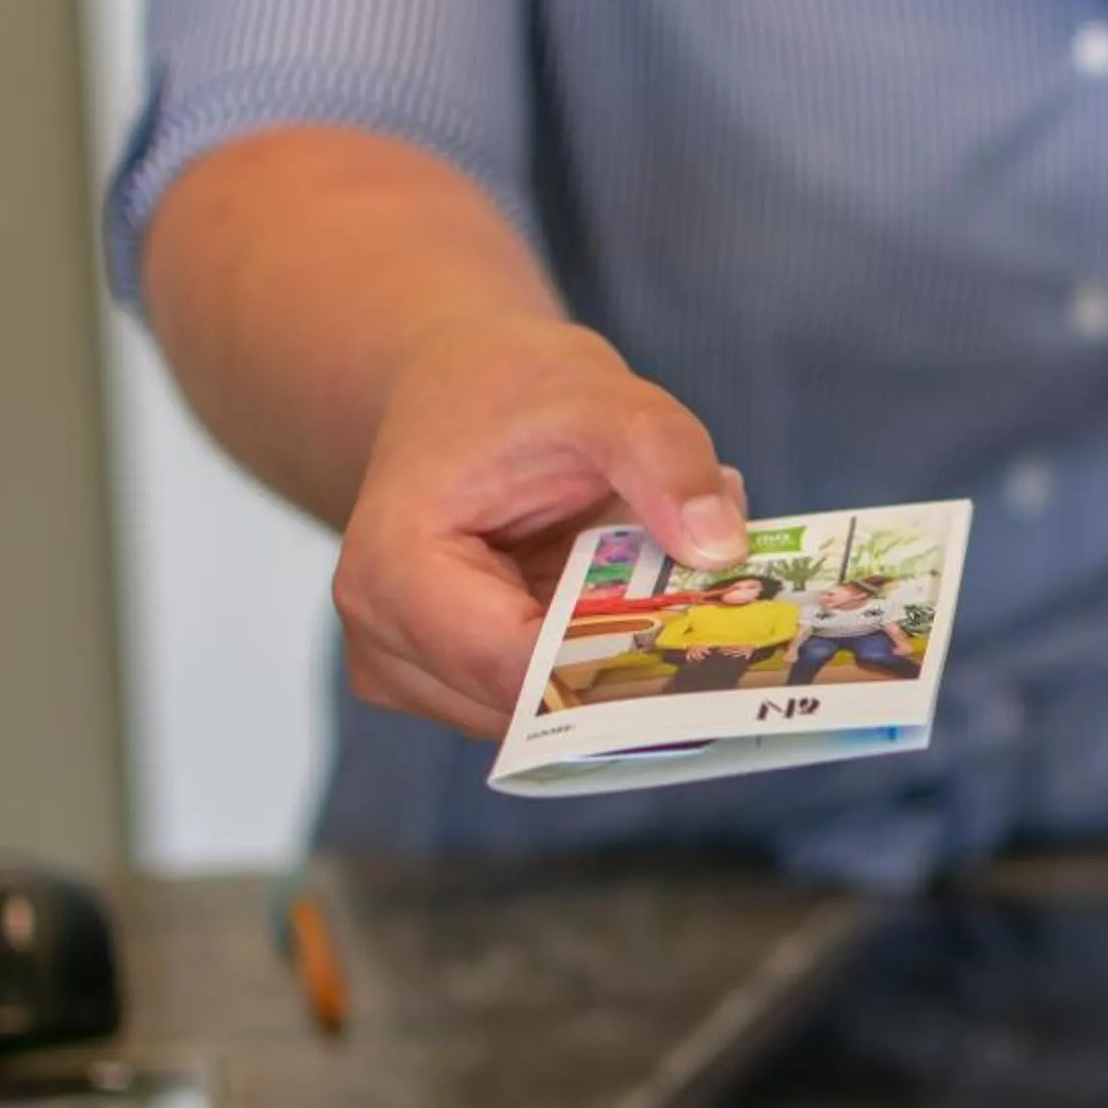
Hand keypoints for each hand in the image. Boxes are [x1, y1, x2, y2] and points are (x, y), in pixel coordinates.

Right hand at [333, 320, 744, 736]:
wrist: (457, 392)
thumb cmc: (511, 392)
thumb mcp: (601, 398)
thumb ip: (664, 460)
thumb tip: (722, 546)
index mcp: (395, 572)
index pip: (517, 669)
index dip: (618, 666)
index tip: (713, 648)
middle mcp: (385, 641)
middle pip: (534, 705)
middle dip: (630, 666)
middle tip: (722, 613)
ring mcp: (411, 673)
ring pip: (549, 716)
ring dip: (619, 663)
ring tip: (663, 579)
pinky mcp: (449, 686)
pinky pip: (545, 703)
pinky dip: (599, 661)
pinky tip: (627, 601)